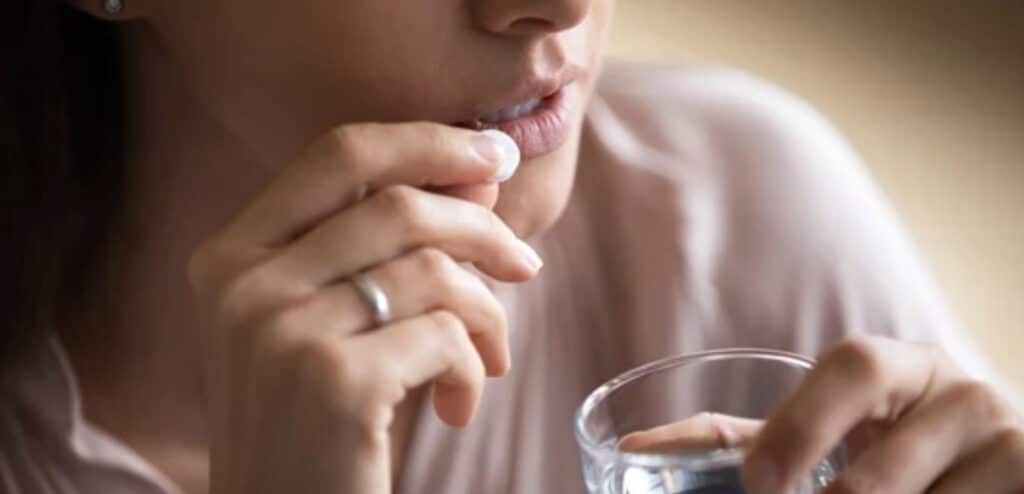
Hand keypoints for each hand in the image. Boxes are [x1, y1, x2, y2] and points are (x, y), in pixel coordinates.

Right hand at [187, 123, 537, 493]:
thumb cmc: (312, 420)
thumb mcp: (328, 322)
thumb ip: (385, 247)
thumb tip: (480, 178)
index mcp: (231, 255)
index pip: (340, 154)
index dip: (427, 142)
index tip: (493, 157)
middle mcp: (243, 284)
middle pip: (400, 206)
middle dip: (484, 231)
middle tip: (523, 267)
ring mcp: (282, 331)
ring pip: (434, 271)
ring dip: (487, 316)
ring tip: (488, 360)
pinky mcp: (333, 382)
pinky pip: (446, 336)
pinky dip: (471, 370)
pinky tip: (456, 407)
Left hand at [743, 337, 1022, 493]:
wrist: (978, 478)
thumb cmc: (884, 454)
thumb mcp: (823, 433)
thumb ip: (745, 439)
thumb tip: (640, 447)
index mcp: (901, 367)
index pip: (853, 368)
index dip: (801, 424)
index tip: (758, 482)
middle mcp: (963, 395)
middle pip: (887, 462)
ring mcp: (1009, 445)